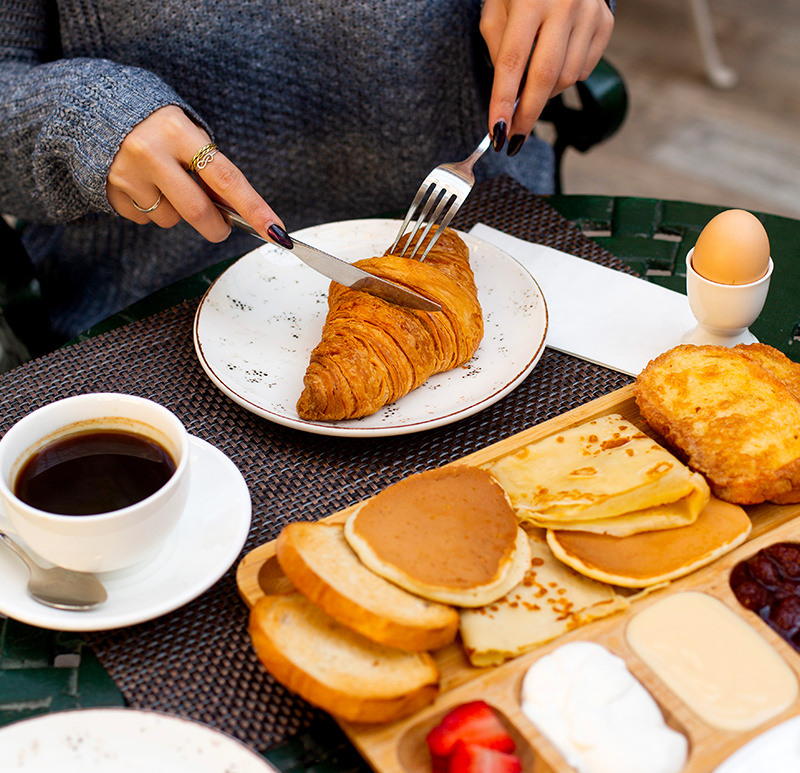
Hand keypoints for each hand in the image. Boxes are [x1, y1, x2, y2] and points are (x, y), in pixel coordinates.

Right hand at [106, 105, 283, 240]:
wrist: (93, 109)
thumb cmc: (156, 126)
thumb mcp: (186, 133)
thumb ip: (210, 168)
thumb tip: (235, 211)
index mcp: (179, 132)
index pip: (227, 178)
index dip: (255, 209)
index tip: (276, 231)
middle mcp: (151, 152)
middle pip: (198, 211)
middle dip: (217, 227)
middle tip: (221, 228)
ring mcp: (128, 174)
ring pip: (171, 219)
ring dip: (177, 213)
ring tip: (163, 184)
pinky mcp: (111, 191)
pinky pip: (145, 219)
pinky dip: (151, 210)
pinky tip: (141, 186)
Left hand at [480, 0, 613, 153]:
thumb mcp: (497, 7)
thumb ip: (497, 47)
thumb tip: (508, 96)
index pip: (513, 61)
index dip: (503, 101)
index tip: (497, 131)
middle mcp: (564, 4)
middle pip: (545, 77)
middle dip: (527, 115)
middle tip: (514, 138)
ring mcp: (589, 13)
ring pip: (565, 79)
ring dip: (544, 94)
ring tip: (531, 84)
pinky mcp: (605, 22)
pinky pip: (582, 70)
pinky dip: (564, 78)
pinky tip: (555, 61)